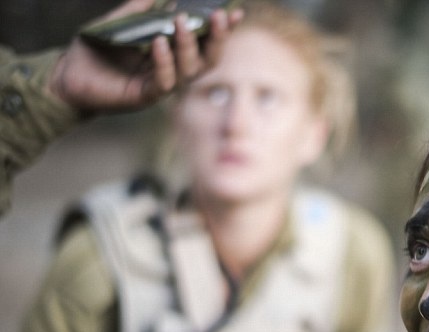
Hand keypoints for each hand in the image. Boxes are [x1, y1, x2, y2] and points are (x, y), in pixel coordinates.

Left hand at [47, 0, 242, 111]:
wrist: (66, 75)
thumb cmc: (94, 50)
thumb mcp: (120, 22)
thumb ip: (140, 9)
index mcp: (171, 52)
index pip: (204, 42)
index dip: (221, 29)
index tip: (234, 12)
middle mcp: (172, 70)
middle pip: (207, 59)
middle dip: (217, 38)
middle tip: (219, 16)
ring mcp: (160, 84)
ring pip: (189, 70)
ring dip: (188, 45)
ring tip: (181, 21)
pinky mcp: (144, 96)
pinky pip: (163, 82)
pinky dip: (164, 62)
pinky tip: (158, 42)